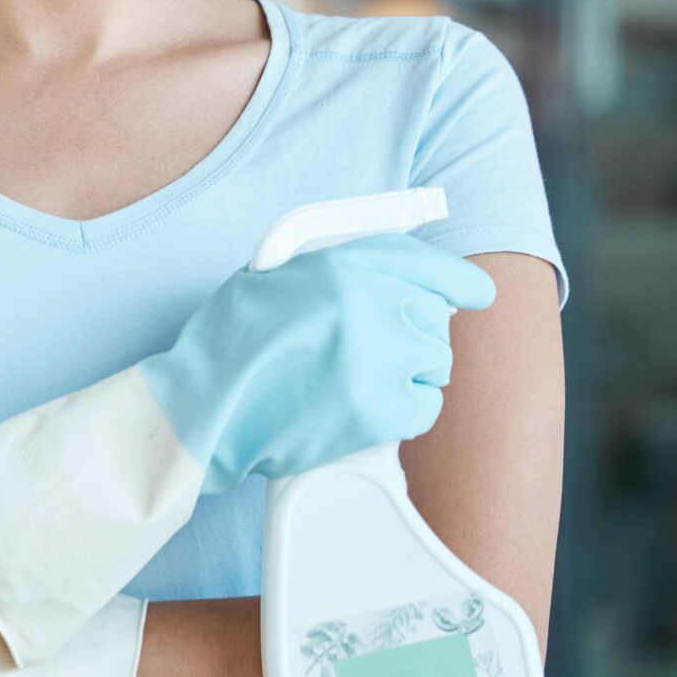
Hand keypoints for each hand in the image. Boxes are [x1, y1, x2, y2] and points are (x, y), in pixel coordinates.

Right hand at [138, 234, 496, 491]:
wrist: (203, 406)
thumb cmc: (228, 343)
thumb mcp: (273, 276)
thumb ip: (333, 270)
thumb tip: (387, 276)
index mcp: (343, 264)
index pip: (428, 265)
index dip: (457, 282)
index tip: (474, 295)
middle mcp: (372, 302)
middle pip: (433, 316)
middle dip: (411, 333)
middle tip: (370, 354)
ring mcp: (382, 357)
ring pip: (434, 362)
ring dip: (406, 373)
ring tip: (355, 385)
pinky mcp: (382, 409)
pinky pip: (424, 406)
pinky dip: (401, 412)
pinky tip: (360, 411)